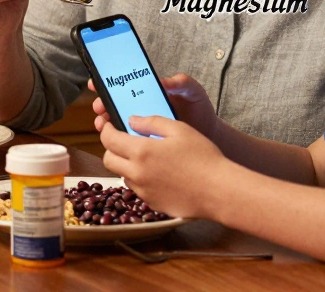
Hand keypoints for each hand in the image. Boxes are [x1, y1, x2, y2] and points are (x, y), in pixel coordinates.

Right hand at [88, 74, 219, 142]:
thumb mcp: (193, 91)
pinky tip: (116, 142)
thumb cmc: (200, 110)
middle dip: (102, 104)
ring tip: (103, 123)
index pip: (123, 86)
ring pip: (116, 124)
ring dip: (105, 123)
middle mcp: (141, 109)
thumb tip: (164, 81)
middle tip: (100, 107)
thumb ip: (182, 82)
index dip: (107, 83)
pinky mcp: (144, 144)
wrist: (210, 136)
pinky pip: (127, 142)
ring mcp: (141, 127)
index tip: (96, 83)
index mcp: (148, 93)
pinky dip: (118, 142)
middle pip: (114, 105)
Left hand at [100, 114, 226, 219]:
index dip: (106, 129)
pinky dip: (140, 179)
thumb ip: (152, 122)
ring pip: (122, 175)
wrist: (219, 191)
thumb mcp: (180, 129)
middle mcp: (137, 173)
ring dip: (126, 164)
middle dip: (111, 148)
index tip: (108, 124)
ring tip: (146, 157)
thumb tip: (132, 120)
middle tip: (124, 141)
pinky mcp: (152, 203)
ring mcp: (143, 191)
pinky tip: (159, 173)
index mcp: (141, 151)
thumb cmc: (203, 157)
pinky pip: (137, 189)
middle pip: (108, 159)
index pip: (108, 139)